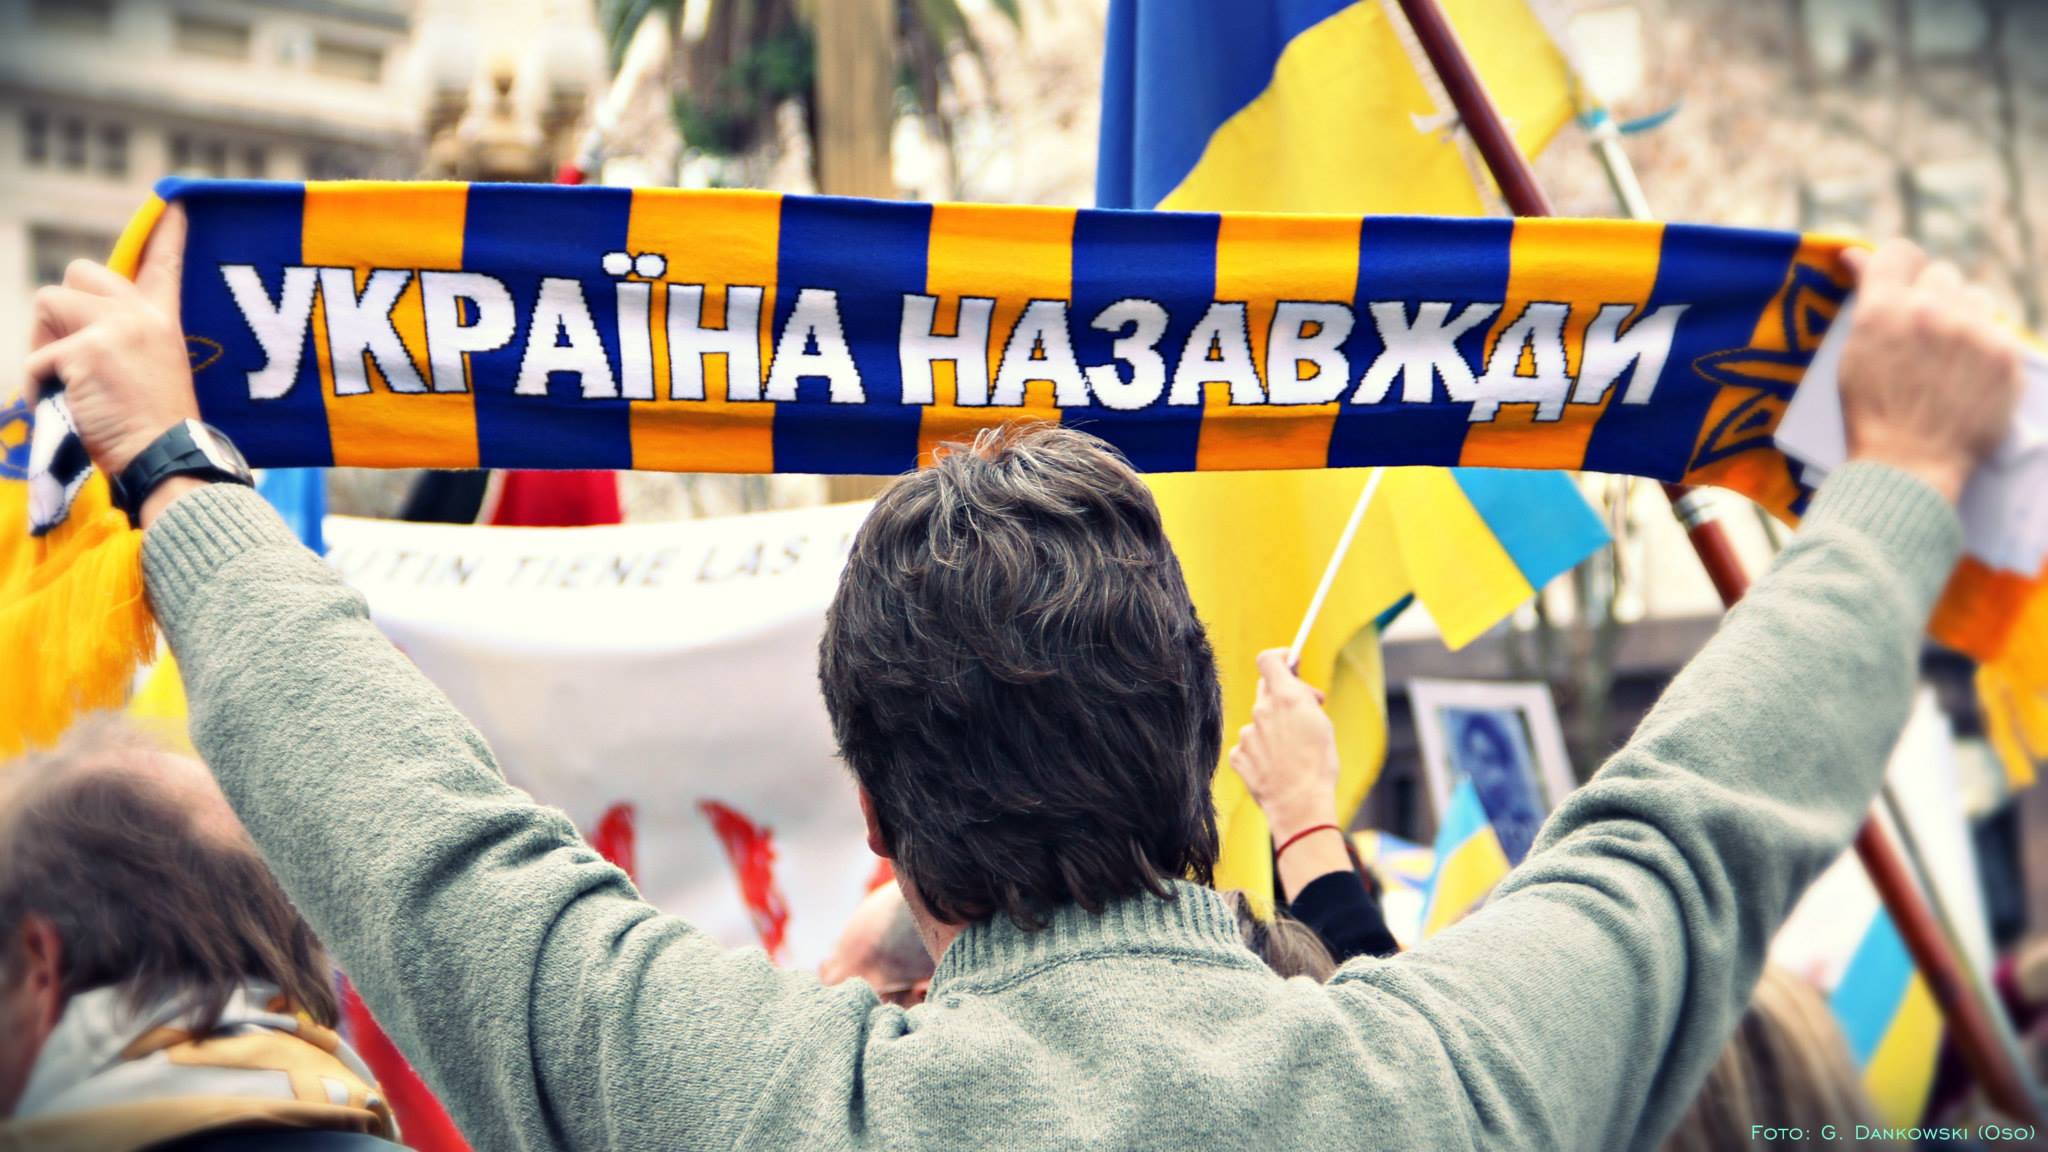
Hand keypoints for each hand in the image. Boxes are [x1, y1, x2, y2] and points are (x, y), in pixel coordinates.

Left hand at [23, 205, 196, 479]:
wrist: (166, 461)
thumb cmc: (157, 432)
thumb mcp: (152, 373)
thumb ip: (125, 341)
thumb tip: (70, 334)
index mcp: (163, 321)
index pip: (164, 265)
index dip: (167, 232)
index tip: (176, 201)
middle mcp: (142, 315)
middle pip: (80, 271)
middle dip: (60, 308)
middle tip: (72, 355)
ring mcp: (114, 328)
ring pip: (48, 302)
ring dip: (43, 344)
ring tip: (68, 386)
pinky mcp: (85, 350)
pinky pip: (36, 358)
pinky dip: (40, 388)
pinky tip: (68, 409)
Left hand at [1229, 649, 1341, 842]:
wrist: (1300, 804)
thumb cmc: (1318, 765)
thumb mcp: (1322, 724)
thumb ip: (1305, 700)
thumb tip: (1298, 689)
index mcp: (1285, 697)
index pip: (1269, 660)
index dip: (1280, 657)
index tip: (1291, 662)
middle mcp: (1262, 710)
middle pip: (1266, 691)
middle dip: (1282, 698)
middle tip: (1302, 713)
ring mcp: (1247, 733)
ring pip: (1259, 721)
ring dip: (1273, 729)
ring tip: (1291, 752)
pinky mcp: (1238, 755)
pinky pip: (1249, 745)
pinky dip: (1260, 752)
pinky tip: (1275, 766)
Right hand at [1837, 240, 2023, 505]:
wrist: (1907, 466)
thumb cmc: (1870, 415)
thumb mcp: (1851, 354)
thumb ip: (1863, 300)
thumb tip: (1854, 255)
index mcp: (1883, 308)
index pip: (1900, 251)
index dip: (1898, 266)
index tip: (1898, 283)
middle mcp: (1930, 310)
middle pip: (1941, 274)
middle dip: (1931, 297)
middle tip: (1922, 334)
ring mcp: (1973, 331)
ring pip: (1975, 297)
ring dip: (1963, 317)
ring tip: (1949, 355)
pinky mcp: (2005, 355)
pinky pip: (1999, 329)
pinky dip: (1985, 348)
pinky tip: (1967, 375)